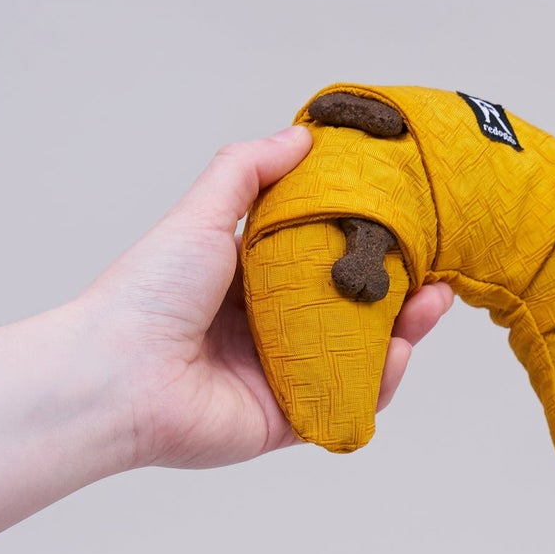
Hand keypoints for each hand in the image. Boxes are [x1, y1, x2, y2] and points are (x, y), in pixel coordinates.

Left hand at [78, 126, 455, 469]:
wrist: (117, 375)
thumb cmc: (149, 294)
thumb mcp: (203, 217)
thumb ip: (249, 172)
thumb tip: (302, 133)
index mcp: (252, 285)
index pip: (328, 264)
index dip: (372, 250)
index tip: (409, 232)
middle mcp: (271, 332)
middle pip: (356, 313)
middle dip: (403, 296)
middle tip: (437, 278)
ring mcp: (284, 378)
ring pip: (362, 357)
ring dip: (404, 334)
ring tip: (432, 306)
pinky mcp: (290, 419)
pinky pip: (349, 401)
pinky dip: (380, 381)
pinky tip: (399, 354)